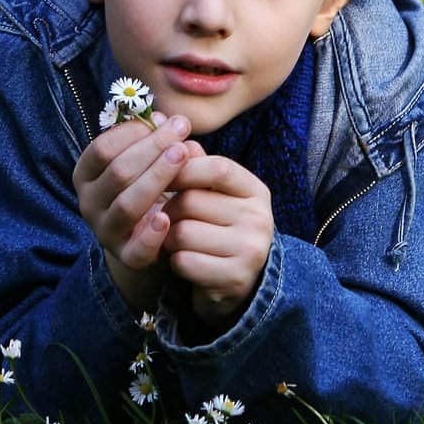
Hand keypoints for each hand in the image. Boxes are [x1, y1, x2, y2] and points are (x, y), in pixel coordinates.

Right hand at [72, 111, 203, 309]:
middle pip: (118, 172)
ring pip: (127, 205)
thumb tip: (172, 122)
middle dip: (152, 148)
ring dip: (157, 177)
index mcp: (86, 175)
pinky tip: (167, 216)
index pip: (102, 149)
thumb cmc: (146, 185)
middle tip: (181, 130)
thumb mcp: (146, 160)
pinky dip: (151, 234)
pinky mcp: (127, 256)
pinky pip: (137, 248)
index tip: (162, 118)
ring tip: (183, 156)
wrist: (146, 235)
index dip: (132, 131)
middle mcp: (89, 203)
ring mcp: (106, 231)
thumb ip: (157, 141)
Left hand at [162, 156, 273, 324]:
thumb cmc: (221, 230)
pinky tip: (186, 262)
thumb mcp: (217, 196)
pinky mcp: (235, 278)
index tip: (164, 176)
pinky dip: (176, 262)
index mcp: (256, 191)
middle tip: (168, 219)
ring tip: (177, 242)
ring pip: (182, 233)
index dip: (184, 169)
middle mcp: (259, 218)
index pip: (217, 167)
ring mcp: (250, 250)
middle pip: (190, 201)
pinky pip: (184, 261)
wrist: (242, 283)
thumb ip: (200, 168)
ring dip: (169, 239)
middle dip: (169, 210)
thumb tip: (182, 140)